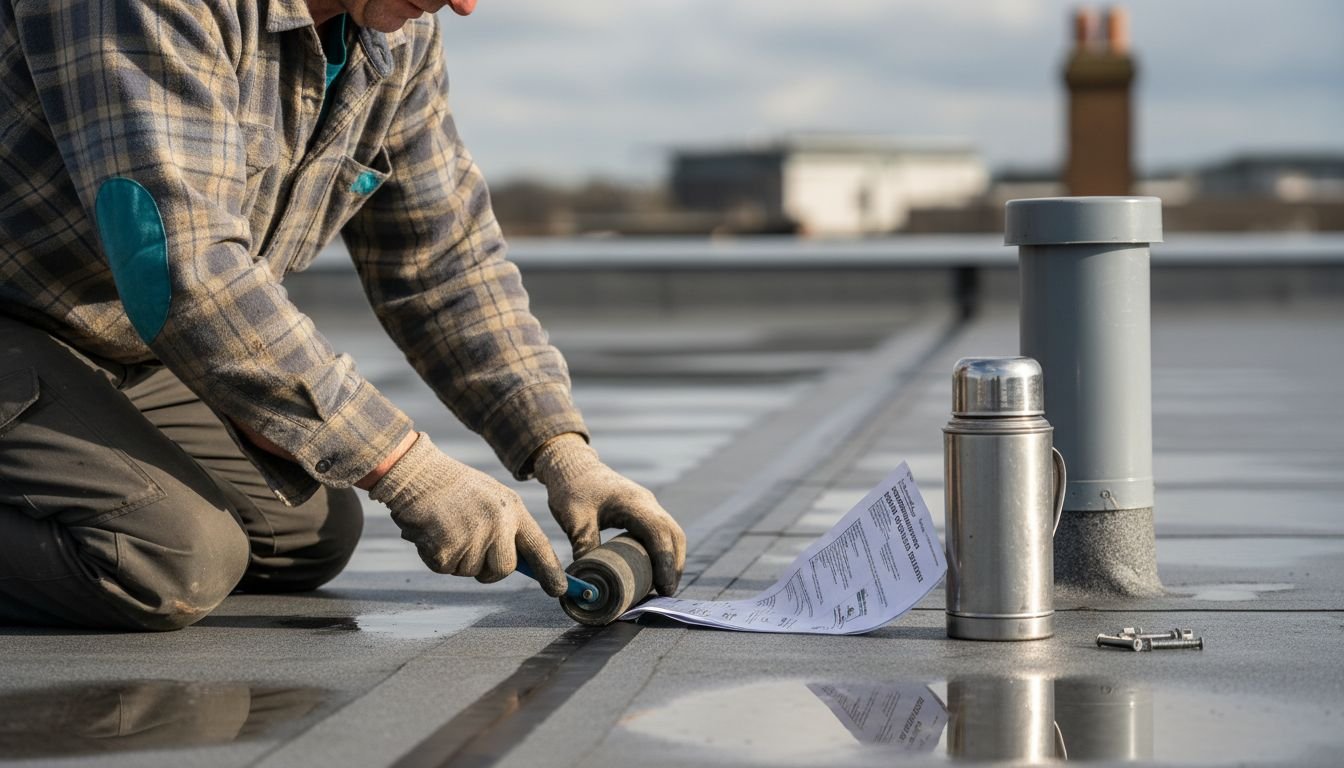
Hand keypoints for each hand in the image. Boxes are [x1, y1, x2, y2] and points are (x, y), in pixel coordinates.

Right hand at [369, 433, 566, 595]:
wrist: (417, 473)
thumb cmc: (453, 486)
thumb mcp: (490, 498)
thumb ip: (506, 526)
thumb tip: (516, 562)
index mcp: (512, 508)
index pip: (538, 545)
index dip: (550, 570)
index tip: (560, 590)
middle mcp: (498, 524)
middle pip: (503, 570)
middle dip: (487, 569)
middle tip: (469, 547)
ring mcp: (474, 537)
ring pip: (470, 571)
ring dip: (456, 558)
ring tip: (446, 527)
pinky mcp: (447, 550)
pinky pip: (445, 569)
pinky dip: (434, 556)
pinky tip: (431, 531)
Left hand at [533, 434, 685, 595]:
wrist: (572, 465)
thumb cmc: (572, 489)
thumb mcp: (574, 519)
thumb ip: (585, 547)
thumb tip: (588, 582)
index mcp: (634, 502)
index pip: (660, 533)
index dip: (665, 562)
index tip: (664, 588)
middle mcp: (647, 502)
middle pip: (674, 535)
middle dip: (674, 565)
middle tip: (666, 592)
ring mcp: (648, 505)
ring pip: (671, 533)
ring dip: (671, 559)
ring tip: (662, 586)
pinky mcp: (643, 510)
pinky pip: (661, 532)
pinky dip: (662, 551)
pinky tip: (653, 569)